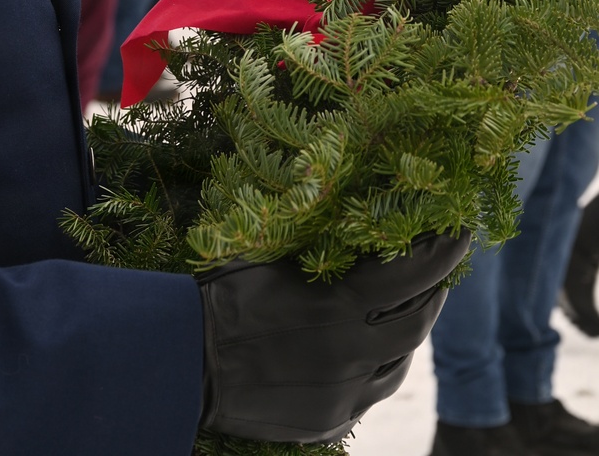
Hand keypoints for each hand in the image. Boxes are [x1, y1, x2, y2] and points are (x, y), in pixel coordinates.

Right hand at [198, 230, 469, 444]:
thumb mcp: (275, 260)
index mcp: (337, 306)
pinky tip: (375, 350)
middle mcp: (351, 354)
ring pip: (401, 363)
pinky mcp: (331, 421)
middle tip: (440, 267)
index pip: (413, 273)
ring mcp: (344, 394)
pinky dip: (381, 366)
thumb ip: (324, 253)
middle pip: (417, 322)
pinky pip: (372, 393)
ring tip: (413, 308)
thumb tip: (363, 226)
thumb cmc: (222, 296)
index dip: (444, 249)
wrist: (185, 363)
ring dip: (412, 332)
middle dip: (435, 291)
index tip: (462, 228)